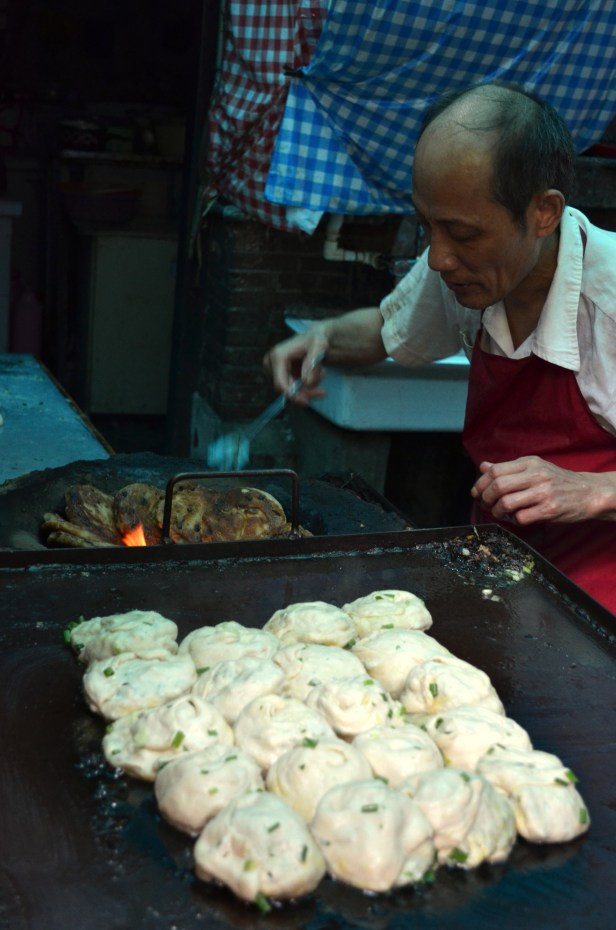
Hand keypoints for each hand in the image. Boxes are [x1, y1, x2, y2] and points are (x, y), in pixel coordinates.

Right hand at [263, 331, 328, 404]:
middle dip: (304, 392)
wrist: (317, 337)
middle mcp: (271, 363)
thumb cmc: (317, 339)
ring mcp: (274, 370)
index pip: (280, 384)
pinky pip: (292, 389)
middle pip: (285, 389)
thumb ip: (312, 363)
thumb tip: (307, 382)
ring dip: (307, 388)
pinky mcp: (279, 374)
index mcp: (278, 355)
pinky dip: (305, 387)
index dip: (293, 395)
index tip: (307, 401)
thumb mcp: (320, 346)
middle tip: (322, 392)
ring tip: (321, 374)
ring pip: (290, 391)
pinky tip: (315, 376)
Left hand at [470, 456, 615, 524]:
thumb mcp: (535, 467)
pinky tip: (517, 518)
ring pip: (506, 503)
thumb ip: (509, 468)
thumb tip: (483, 467)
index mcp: (529, 463)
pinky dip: (513, 521)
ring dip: (497, 512)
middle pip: (498, 486)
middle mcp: (536, 475)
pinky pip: (521, 518)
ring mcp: (543, 493)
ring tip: (500, 513)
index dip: (480, 483)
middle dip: (485, 499)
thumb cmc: (558, 481)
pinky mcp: (550, 510)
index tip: (477, 493)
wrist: (588, 492)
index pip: (495, 470)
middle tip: (486, 505)